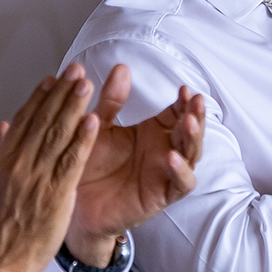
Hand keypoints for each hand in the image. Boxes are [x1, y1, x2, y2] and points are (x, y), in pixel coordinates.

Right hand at [0, 65, 99, 271]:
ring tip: (87, 84)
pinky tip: (93, 120)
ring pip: (57, 134)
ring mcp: (36, 178)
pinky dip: (83, 139)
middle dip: (61, 92)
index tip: (53, 79)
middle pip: (42, 120)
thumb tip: (3, 126)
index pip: (24, 120)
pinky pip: (71, 161)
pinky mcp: (54, 194)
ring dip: (74, 106)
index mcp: (2, 161)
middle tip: (76, 70)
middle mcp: (18, 164)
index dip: (40, 96)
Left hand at [64, 65, 204, 266]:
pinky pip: (180, 183)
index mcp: (152, 132)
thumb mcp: (98, 127)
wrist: (74, 202)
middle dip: (196, 115)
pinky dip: (180, 171)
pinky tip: (172, 157)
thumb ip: (111, 101)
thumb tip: (122, 68)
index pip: (177, 112)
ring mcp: (166, 173)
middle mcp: (164, 150)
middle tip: (195, 101)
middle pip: (190, 130)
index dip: (184, 101)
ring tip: (188, 123)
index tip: (184, 89)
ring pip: (191, 154)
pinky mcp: (162, 195)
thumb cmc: (89, 163)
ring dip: (193, 138)